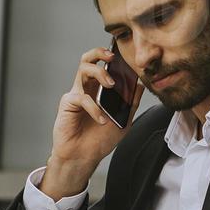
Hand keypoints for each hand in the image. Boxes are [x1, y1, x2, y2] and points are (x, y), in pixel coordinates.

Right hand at [44, 47, 144, 196]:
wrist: (83, 157)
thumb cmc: (99, 139)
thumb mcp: (123, 119)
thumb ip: (131, 102)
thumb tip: (141, 84)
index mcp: (98, 89)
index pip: (102, 65)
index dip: (111, 57)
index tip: (125, 57)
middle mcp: (86, 88)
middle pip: (88, 59)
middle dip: (99, 53)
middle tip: (112, 58)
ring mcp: (76, 94)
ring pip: (83, 70)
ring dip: (99, 73)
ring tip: (111, 85)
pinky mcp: (68, 103)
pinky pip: (82, 98)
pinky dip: (94, 108)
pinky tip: (101, 120)